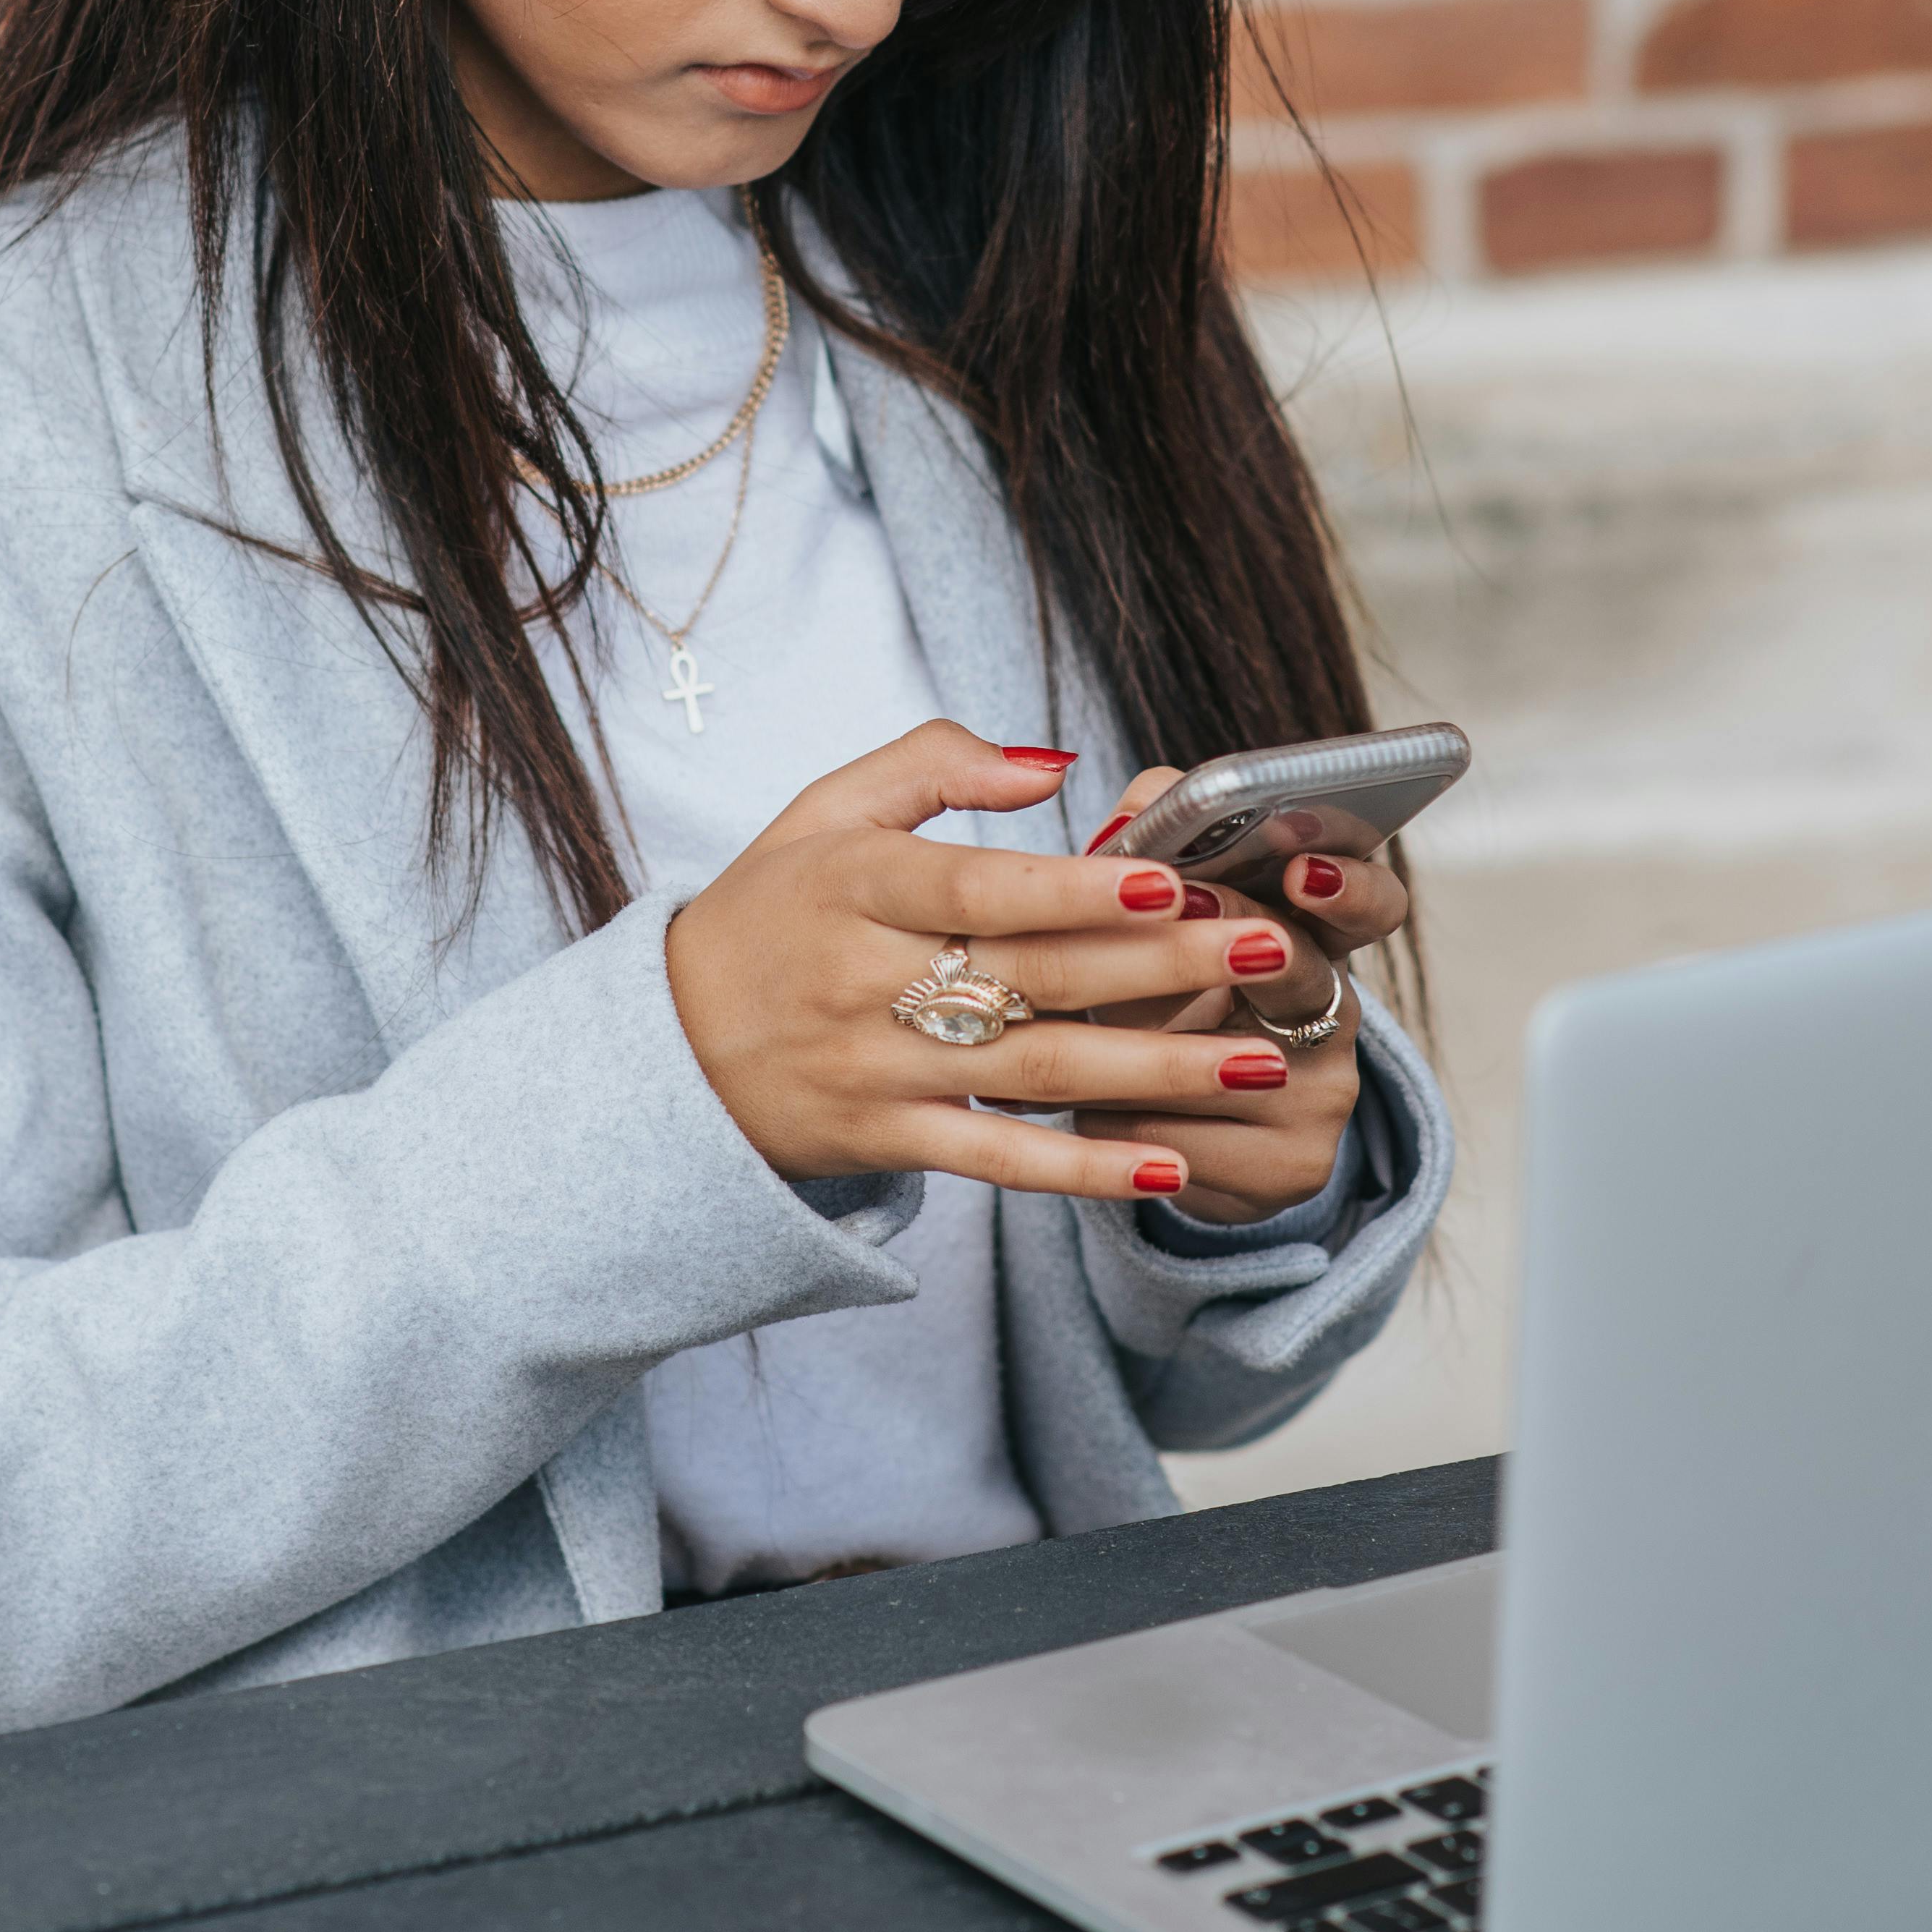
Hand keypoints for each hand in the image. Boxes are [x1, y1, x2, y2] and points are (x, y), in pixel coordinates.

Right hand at [664, 724, 1270, 1204]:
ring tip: (1262, 1059)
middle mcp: (866, 979)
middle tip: (1267, 945)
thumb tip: (1052, 762)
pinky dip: (1083, 1169)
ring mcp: (878, 1069)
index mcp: (852, 884)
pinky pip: (998, 1159)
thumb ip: (931, 764)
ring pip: (1035, 1069)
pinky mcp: (886, 1140)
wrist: (665, 1054)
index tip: (1169, 870)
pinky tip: (1168, 1166)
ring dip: (1157, 1070)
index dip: (1073, 882)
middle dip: (1163, 963)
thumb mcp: (822, 813)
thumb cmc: (767, 914)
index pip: (977, 883)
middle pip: (1034, 972)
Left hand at [1063, 763, 1405, 1225]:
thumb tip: (1126, 820)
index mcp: (1318, 937)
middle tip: (1184, 907)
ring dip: (1120, 1045)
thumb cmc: (1157, 996)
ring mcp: (1325, 1098)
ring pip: (1213, 1063)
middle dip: (1233, 943)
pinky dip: (1110, 1116)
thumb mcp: (1157, 925)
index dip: (1349, 885)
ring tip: (1040, 1027)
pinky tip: (1063, 1102)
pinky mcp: (1291, 1169)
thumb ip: (1153, 847)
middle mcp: (1337, 1014)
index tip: (1303, 868)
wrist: (1177, 1134)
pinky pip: (1178, 1137)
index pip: (1371, 903)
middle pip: (1302, 979)